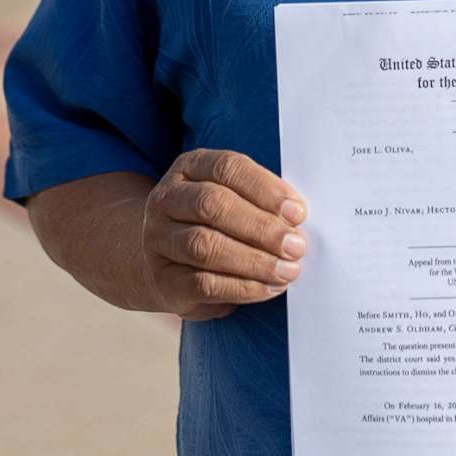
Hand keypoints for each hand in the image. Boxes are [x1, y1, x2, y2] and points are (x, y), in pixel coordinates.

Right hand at [141, 148, 308, 321]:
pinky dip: (241, 287)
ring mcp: (158, 239)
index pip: (227, 168)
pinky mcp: (163, 279)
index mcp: (190, 167)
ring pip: (204, 245)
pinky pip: (202, 283)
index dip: (265, 188)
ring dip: (253, 260)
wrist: (167, 260)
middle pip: (213, 205)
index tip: (298, 212)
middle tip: (296, 246)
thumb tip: (297, 219)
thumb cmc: (216, 223)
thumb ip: (262, 201)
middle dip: (261, 227)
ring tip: (287, 270)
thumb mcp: (235, 198)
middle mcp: (167, 199)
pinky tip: (268, 288)